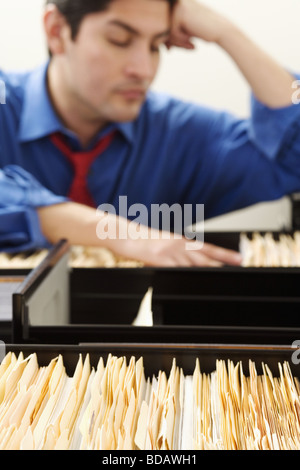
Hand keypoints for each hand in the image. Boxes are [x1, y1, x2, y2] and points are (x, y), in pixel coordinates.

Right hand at [109, 221, 241, 266]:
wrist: (124, 235)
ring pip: (193, 261)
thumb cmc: (142, 240)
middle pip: (205, 254)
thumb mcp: (163, 243)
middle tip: (240, 261)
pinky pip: (175, 267)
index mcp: (180, 241)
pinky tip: (195, 277)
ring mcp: (169, 252)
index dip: (223, 253)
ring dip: (209, 266)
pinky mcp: (159, 259)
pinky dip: (186, 272)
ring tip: (223, 271)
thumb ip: (176, 252)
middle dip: (223, 258)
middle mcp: (178, 245)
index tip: (238, 257)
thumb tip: (189, 262)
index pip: (207, 247)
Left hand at [167, 0, 230, 48]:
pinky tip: (192, 44)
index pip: (163, 24)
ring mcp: (179, 5)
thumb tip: (154, 42)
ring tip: (190, 45)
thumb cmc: (204, 32)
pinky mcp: (181, 13)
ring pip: (167, 30)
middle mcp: (177, 2)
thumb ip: (170, 35)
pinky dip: (181, 41)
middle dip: (171, 41)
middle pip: (163, 26)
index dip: (167, 38)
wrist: (222, 31)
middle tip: (181, 48)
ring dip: (177, 42)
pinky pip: (173, 32)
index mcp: (178, 4)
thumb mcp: (184, 33)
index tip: (173, 48)